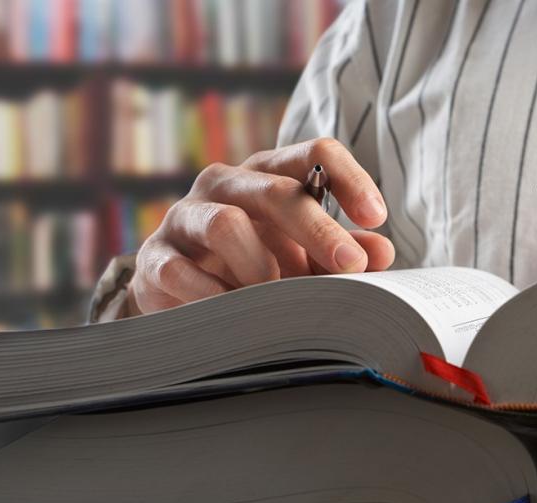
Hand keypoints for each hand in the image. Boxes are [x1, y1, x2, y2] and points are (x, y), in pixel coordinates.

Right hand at [127, 138, 394, 315]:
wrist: (181, 293)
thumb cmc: (256, 265)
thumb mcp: (306, 257)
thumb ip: (342, 252)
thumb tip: (381, 252)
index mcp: (269, 175)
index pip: (314, 154)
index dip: (349, 179)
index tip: (375, 216)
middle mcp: (225, 184)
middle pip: (275, 189)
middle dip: (318, 229)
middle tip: (350, 266)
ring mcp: (185, 217)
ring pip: (225, 223)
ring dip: (262, 266)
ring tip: (280, 298)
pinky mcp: (155, 257)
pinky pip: (182, 270)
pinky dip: (215, 297)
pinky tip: (237, 315)